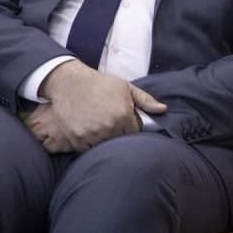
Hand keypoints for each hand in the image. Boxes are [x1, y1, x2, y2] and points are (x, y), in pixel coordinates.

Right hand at [26, 60, 166, 152]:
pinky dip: (88, 144)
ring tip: (98, 128)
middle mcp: (108, 127)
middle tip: (111, 125)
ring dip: (103, 141)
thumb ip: (145, 100)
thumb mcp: (125, 87)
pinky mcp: (76, 140)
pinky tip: (87, 132)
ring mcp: (91, 135)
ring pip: (103, 147)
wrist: (69, 82)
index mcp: (122, 115)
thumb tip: (163, 109)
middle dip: (118, 135)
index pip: (135, 133)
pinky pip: (87, 150)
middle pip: (120, 142)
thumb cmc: (99, 83)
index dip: (131, 128)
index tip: (125, 123)